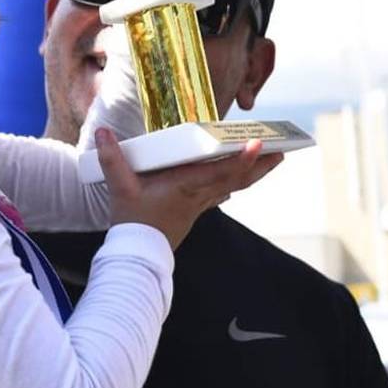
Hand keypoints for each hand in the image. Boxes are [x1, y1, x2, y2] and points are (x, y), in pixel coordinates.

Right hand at [96, 129, 282, 248]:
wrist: (136, 256)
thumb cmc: (132, 222)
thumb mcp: (120, 188)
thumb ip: (112, 159)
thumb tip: (103, 132)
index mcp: (185, 187)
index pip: (218, 172)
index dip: (240, 159)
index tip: (258, 145)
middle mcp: (198, 195)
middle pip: (238, 178)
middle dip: (261, 164)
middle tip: (283, 149)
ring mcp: (200, 204)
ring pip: (234, 185)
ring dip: (255, 172)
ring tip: (273, 157)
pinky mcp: (195, 210)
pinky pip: (222, 192)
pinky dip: (235, 181)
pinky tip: (238, 179)